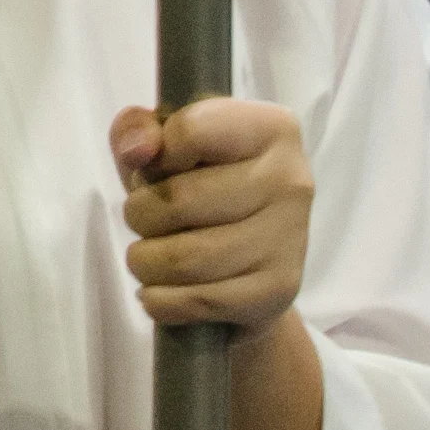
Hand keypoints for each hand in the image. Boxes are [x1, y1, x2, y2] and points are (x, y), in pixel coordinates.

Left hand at [112, 99, 313, 333]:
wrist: (246, 260)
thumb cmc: (196, 186)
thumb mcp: (162, 146)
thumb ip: (137, 129)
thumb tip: (137, 150)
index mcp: (270, 128)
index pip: (191, 131)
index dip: (156, 155)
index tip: (158, 168)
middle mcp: (291, 179)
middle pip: (178, 201)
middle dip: (139, 214)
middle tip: (146, 219)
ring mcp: (290, 238)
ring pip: (183, 258)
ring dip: (145, 261)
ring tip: (149, 255)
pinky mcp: (279, 289)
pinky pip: (196, 300)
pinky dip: (160, 299)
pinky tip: (163, 288)